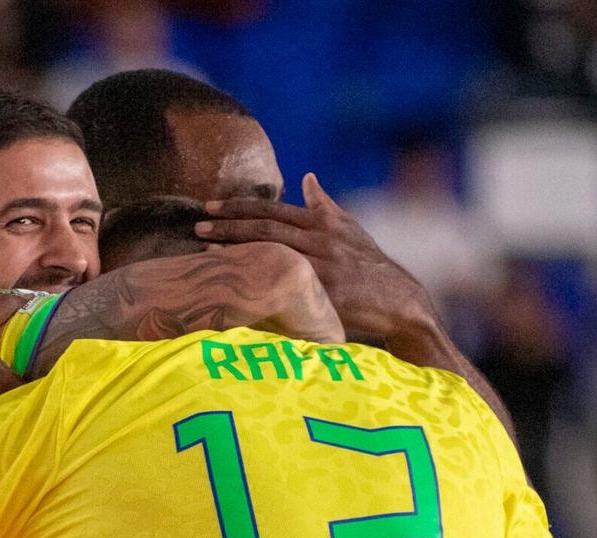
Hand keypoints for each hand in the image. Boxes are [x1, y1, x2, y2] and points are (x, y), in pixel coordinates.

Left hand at [197, 173, 435, 343]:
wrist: (399, 299)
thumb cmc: (369, 264)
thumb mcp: (350, 228)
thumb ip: (324, 204)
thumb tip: (306, 178)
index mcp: (322, 222)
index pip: (272, 210)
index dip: (239, 207)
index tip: (210, 206)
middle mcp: (320, 240)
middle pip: (266, 228)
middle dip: (229, 226)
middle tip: (197, 225)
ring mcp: (323, 267)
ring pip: (273, 252)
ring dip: (237, 250)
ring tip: (206, 248)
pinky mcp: (326, 294)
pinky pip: (287, 286)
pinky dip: (259, 282)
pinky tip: (236, 283)